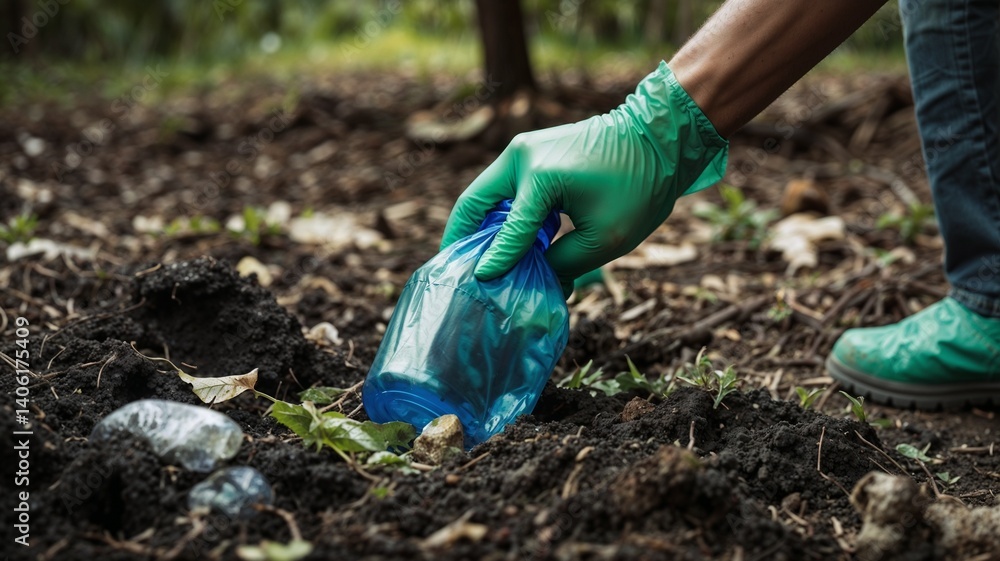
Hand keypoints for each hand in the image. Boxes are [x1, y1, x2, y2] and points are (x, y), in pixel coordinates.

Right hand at [440, 61, 728, 295]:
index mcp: (539, 176)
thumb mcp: (605, 237)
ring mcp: (524, 149)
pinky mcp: (533, 151)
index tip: (478, 286)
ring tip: (473, 260)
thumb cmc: (640, 186)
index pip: (508, 231)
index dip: (494, 263)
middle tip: (453, 270)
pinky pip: (504, 189)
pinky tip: (501, 241)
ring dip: (480, 226)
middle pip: (475, 203)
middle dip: (462, 237)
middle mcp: (521, 156)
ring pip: (486, 195)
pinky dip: (499, 214)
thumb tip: (539, 283)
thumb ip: (564, 264)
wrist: (660, 136)